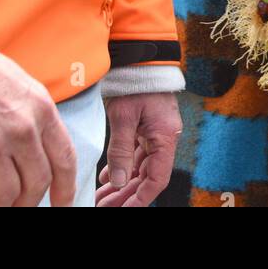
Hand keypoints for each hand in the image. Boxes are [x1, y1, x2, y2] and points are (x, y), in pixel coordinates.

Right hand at [0, 39, 75, 206]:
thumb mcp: (22, 86)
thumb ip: (37, 118)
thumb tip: (43, 153)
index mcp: (41, 109)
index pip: (64, 159)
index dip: (66, 188)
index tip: (62, 203)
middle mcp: (21, 129)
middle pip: (37, 183)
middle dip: (30, 202)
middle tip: (21, 205)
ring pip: (7, 196)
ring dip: (3, 208)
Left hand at [94, 92, 181, 207]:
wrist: (140, 58)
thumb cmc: (135, 83)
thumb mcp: (124, 117)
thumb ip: (120, 150)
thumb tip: (116, 181)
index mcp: (165, 138)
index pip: (156, 179)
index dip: (141, 198)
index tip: (124, 210)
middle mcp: (164, 138)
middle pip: (147, 177)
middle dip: (126, 195)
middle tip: (104, 207)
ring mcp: (156, 133)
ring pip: (140, 167)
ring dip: (122, 184)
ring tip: (102, 198)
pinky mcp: (147, 127)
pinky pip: (137, 154)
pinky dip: (123, 167)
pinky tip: (107, 177)